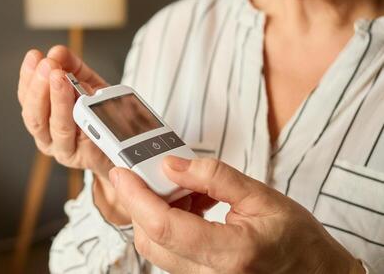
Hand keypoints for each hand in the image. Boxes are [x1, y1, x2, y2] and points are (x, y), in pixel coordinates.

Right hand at [18, 45, 112, 178]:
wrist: (120, 143)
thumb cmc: (99, 114)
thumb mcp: (87, 83)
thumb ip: (72, 66)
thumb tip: (58, 52)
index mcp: (41, 119)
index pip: (26, 98)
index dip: (28, 76)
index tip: (34, 56)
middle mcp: (48, 138)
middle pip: (35, 116)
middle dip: (40, 87)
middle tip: (49, 66)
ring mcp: (65, 150)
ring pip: (57, 126)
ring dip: (58, 100)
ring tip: (62, 77)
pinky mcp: (86, 156)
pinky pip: (83, 134)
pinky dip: (82, 115)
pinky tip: (83, 98)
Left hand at [109, 156, 364, 273]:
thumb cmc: (297, 238)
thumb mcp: (262, 196)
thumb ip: (214, 177)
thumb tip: (171, 165)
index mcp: (231, 253)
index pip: (165, 226)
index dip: (137, 197)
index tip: (122, 173)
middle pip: (150, 241)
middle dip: (142, 203)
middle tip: (157, 174)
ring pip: (156, 248)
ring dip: (157, 213)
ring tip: (189, 191)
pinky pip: (170, 254)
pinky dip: (169, 226)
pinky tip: (192, 207)